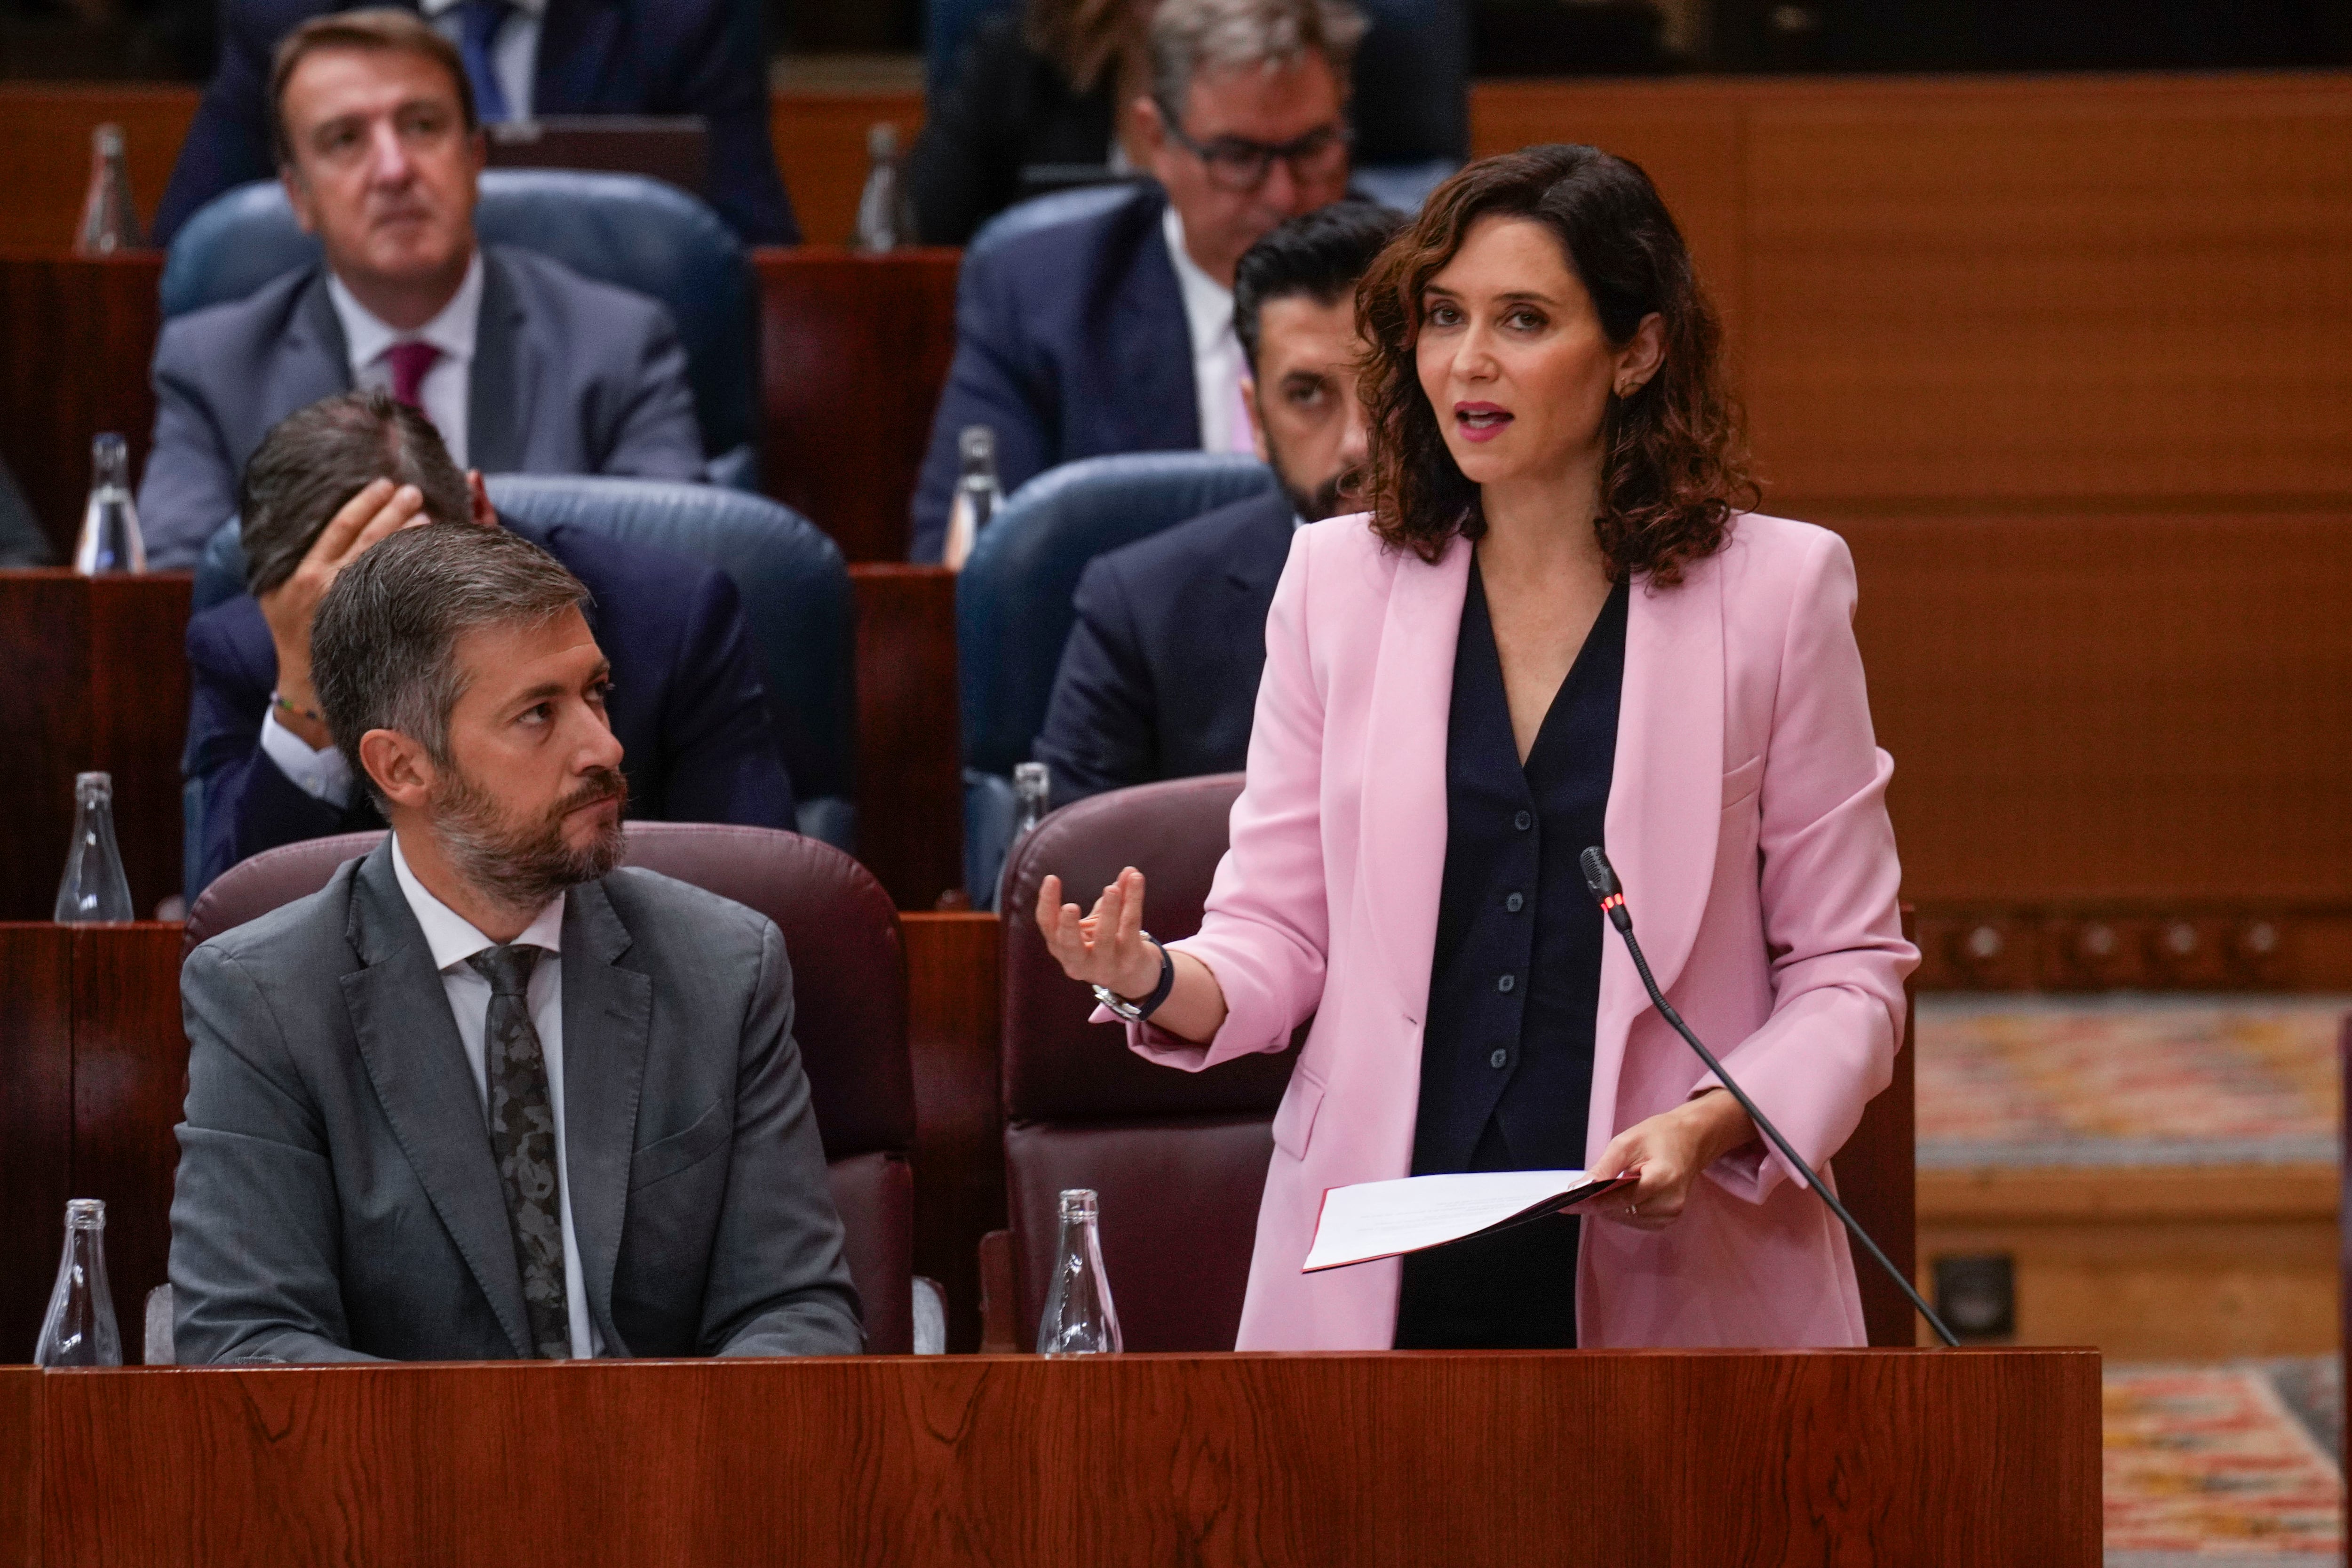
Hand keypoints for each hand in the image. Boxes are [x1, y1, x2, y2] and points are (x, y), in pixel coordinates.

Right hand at [258, 479, 426, 746]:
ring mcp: (352, 605)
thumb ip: (291, 560)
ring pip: (385, 561)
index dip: (363, 502)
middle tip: (413, 490)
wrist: (303, 684)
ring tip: (428, 516)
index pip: (339, 527)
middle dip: (392, 510)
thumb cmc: (292, 631)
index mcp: (304, 573)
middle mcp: (327, 587)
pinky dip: (412, 566)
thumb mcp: (276, 592)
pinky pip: (397, 587)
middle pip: (367, 538)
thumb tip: (307, 521)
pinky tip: (429, 554)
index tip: (382, 484)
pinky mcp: (370, 622)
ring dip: (408, 535)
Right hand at [1035, 867, 1161, 999]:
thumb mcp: (1101, 922)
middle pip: (1069, 945)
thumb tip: (1129, 870)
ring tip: (1111, 889)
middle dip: (1068, 926)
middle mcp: (1079, 962)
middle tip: (1070, 907)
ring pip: (1105, 936)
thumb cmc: (1109, 944)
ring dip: (1109, 910)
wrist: (1134, 977)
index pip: (1048, 926)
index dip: (1047, 903)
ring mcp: (1106, 964)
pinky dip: (1133, 900)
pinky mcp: (1130, 959)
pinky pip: (1130, 926)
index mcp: (1062, 949)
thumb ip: (1110, 896)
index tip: (1051, 878)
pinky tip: (1136, 880)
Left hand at [1587, 1090, 1756, 1231]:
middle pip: (1621, 1211)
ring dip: (1609, 1207)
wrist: (1690, 1140)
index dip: (1591, 1202)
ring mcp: (1671, 1214)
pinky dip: (1622, 1210)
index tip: (1565, 1204)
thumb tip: (1578, 1188)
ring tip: (1603, 1189)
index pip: (1620, 1198)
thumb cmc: (1658, 1136)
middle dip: (1597, 1203)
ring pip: (1626, 1218)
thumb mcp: (1626, 1143)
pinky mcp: (1668, 1219)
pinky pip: (1635, 1220)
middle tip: (1577, 1193)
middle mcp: (1670, 1202)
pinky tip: (1619, 1195)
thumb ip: (1603, 1168)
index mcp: (1663, 1179)